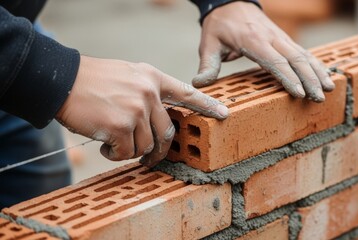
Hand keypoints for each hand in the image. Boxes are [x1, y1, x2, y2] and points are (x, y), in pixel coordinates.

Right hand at [56, 56, 227, 165]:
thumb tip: (159, 120)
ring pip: (146, 145)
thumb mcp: (128, 75)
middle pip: (167, 131)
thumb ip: (147, 92)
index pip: (186, 93)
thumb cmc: (93, 80)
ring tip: (113, 139)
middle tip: (150, 159)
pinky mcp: (122, 125)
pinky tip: (105, 144)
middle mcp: (149, 92)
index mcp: (152, 78)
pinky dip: (115, 154)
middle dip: (159, 149)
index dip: (206, 105)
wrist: (62, 80)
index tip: (224, 114)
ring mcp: (137, 108)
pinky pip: (127, 152)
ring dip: (130, 150)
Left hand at [193, 1, 333, 101]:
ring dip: (318, 72)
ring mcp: (280, 37)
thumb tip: (199, 85)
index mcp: (253, 40)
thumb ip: (207, 65)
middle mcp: (271, 38)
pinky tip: (326, 75)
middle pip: (295, 59)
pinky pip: (304, 51)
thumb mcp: (208, 44)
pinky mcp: (285, 38)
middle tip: (318, 98)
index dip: (288, 77)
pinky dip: (316, 64)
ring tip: (329, 89)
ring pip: (304, 54)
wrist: (231, 2)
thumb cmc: (219, 25)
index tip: (299, 93)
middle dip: (309, 79)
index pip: (274, 61)